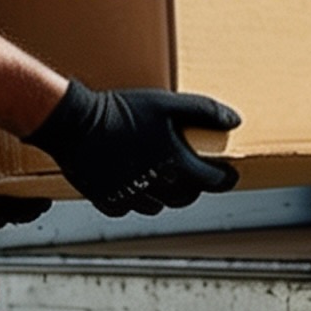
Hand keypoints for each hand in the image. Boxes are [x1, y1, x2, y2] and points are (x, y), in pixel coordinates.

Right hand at [24, 82, 241, 216]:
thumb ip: (203, 111)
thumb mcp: (166, 103)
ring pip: (158, 205)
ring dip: (165, 193)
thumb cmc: (122, 111)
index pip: (214, 182)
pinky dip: (135, 198)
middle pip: (187, 197)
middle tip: (193, 169)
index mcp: (175, 165)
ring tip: (160, 170)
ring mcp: (131, 198)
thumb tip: (234, 121)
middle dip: (195, 185)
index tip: (228, 172)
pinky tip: (131, 178)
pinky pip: (129, 207)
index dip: (226, 178)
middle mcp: (156, 188)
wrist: (76, 124)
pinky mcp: (107, 201)